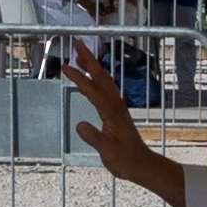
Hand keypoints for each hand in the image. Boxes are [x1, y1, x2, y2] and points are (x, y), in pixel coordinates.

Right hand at [53, 44, 182, 200]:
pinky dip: (94, 79)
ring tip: (79, 55)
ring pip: (103, 80)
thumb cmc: (125, 160)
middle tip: (77, 42)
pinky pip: (103, 89)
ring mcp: (117, 106)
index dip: (78, 77)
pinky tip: (85, 81)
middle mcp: (115, 104)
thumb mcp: (108, 152)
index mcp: (111, 112)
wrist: (141, 164)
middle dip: (89, 58)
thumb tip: (79, 125)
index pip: (92, 90)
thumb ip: (95, 139)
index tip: (65, 66)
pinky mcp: (116, 111)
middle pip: (100, 76)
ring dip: (92, 65)